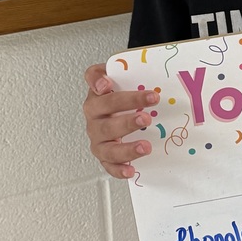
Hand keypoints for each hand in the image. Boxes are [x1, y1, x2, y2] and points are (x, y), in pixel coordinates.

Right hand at [83, 63, 159, 177]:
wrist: (118, 105)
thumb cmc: (118, 93)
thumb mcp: (116, 75)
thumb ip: (111, 71)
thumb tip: (105, 79)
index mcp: (96, 99)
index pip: (99, 92)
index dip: (102, 88)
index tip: (108, 85)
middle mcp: (94, 121)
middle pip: (106, 123)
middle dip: (127, 122)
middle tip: (146, 118)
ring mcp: (99, 140)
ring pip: (108, 148)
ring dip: (126, 149)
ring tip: (145, 146)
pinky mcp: (106, 156)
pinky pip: (109, 166)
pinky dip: (119, 170)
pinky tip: (131, 169)